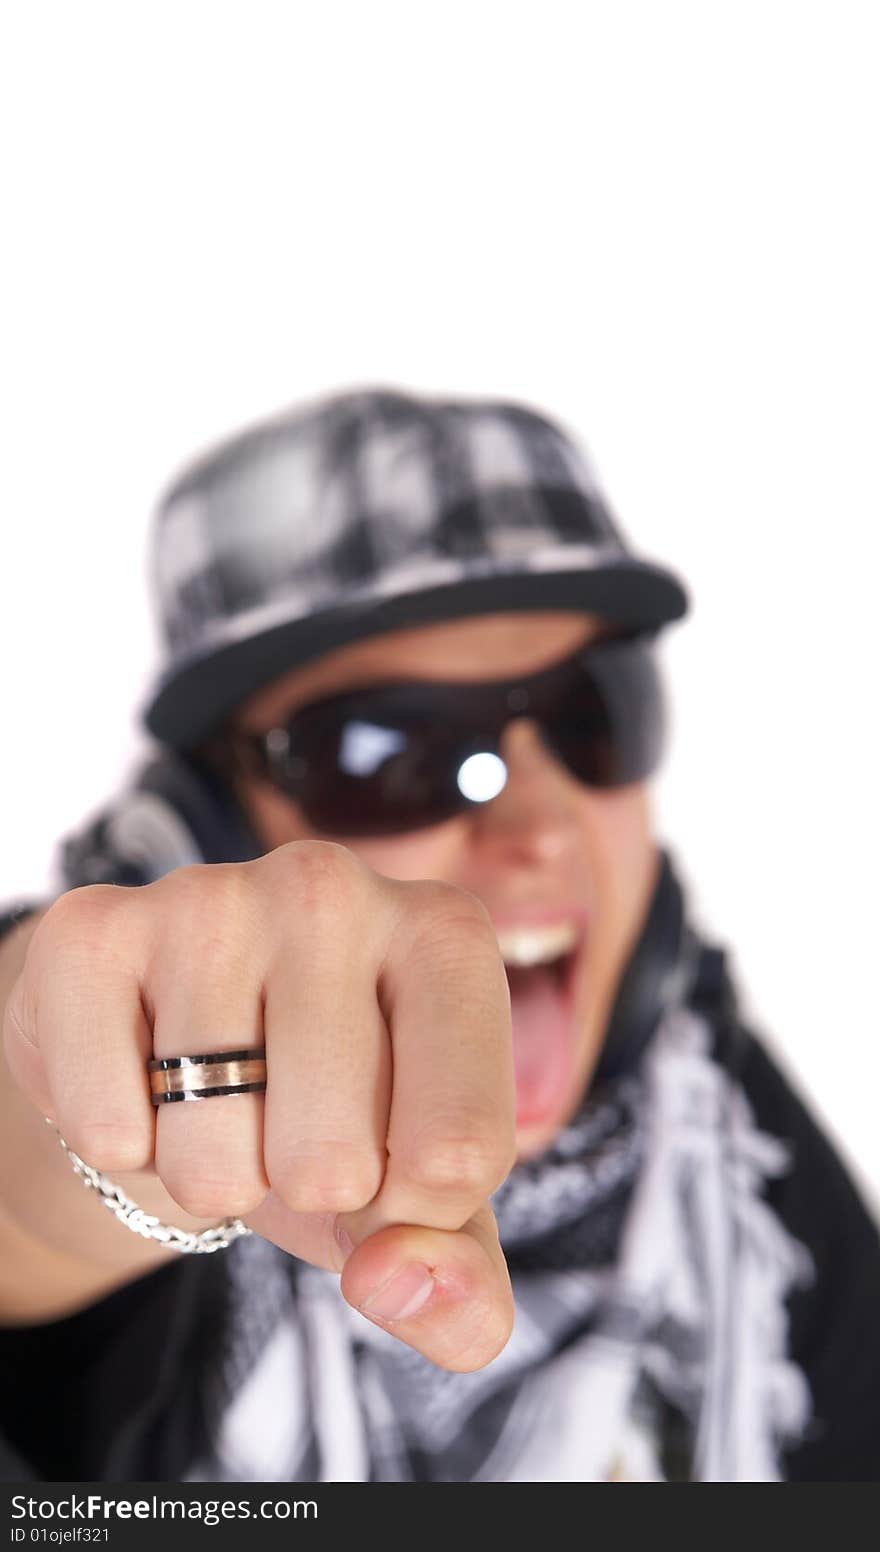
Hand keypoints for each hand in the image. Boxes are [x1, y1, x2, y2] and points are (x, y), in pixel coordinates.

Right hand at [3, 840, 515, 1369]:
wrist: (178, 1044)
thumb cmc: (330, 1113)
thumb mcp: (419, 1201)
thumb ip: (460, 1278)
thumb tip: (397, 1282)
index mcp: (447, 938)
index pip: (458, 1153)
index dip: (407, 1211)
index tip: (385, 1159)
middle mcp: (334, 888)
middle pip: (335, 1165)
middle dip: (301, 1187)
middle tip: (283, 1119)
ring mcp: (208, 896)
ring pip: (216, 1160)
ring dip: (212, 1173)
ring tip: (219, 1101)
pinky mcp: (93, 931)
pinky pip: (109, 1132)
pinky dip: (125, 1145)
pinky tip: (147, 1077)